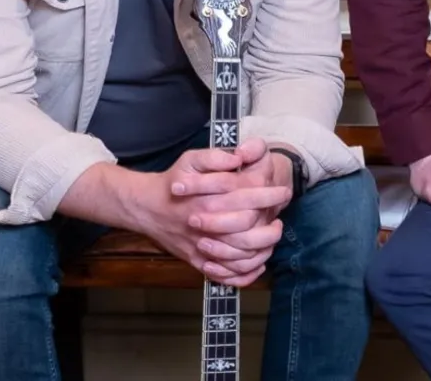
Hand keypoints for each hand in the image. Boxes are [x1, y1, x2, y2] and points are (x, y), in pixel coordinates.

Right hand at [145, 139, 291, 285]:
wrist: (147, 207)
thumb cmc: (175, 181)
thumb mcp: (192, 159)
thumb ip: (216, 156)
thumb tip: (239, 157)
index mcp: (209, 198)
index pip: (249, 199)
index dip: (270, 195)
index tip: (283, 192)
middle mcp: (207, 225)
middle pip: (249, 233)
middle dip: (271, 228)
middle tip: (279, 222)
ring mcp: (201, 246)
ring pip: (240, 258)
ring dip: (262, 251)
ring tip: (271, 239)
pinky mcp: (197, 261)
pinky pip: (224, 275)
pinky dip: (244, 275)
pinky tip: (257, 265)